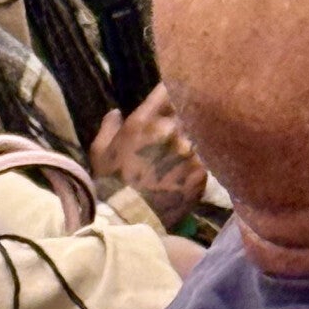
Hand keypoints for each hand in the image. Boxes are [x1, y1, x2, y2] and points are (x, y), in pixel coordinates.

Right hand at [90, 85, 207, 227]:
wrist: (128, 218)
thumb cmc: (111, 183)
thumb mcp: (101, 150)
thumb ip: (110, 126)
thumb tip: (117, 112)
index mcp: (146, 120)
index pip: (168, 89)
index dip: (173, 91)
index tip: (175, 95)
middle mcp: (171, 130)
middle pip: (189, 110)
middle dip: (187, 114)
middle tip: (185, 123)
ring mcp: (190, 151)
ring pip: (201, 133)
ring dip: (197, 137)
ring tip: (193, 146)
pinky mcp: (202, 172)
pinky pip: (207, 158)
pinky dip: (202, 160)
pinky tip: (194, 168)